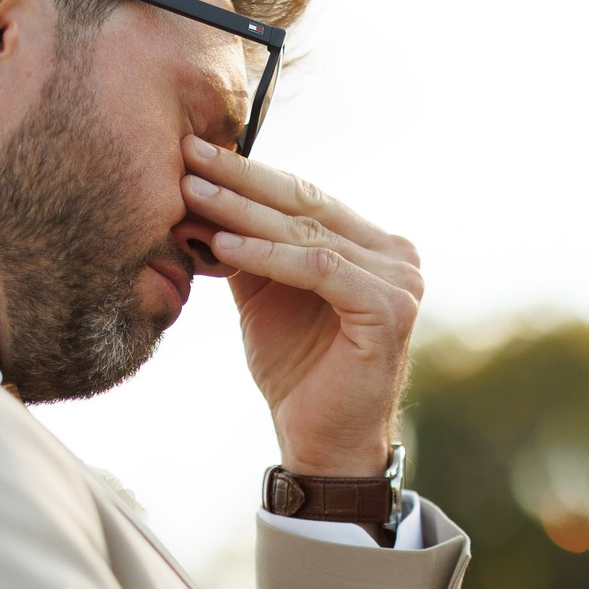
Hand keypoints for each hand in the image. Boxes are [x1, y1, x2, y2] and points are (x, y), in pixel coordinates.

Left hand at [177, 136, 421, 477]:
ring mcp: (401, 281)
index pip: (305, 196)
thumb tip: (193, 192)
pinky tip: (224, 244)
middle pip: (307, 205)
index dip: (247, 172)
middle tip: (186, 154)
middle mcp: (397, 255)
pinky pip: (319, 269)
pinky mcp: (391, 309)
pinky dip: (268, 255)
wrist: (323, 438)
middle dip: (241, 179)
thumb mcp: (263, 293)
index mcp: (373, 245)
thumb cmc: (297, 370)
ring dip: (244, 213)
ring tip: (192, 195)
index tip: (191, 149)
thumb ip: (244, 245)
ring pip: (309, 235)